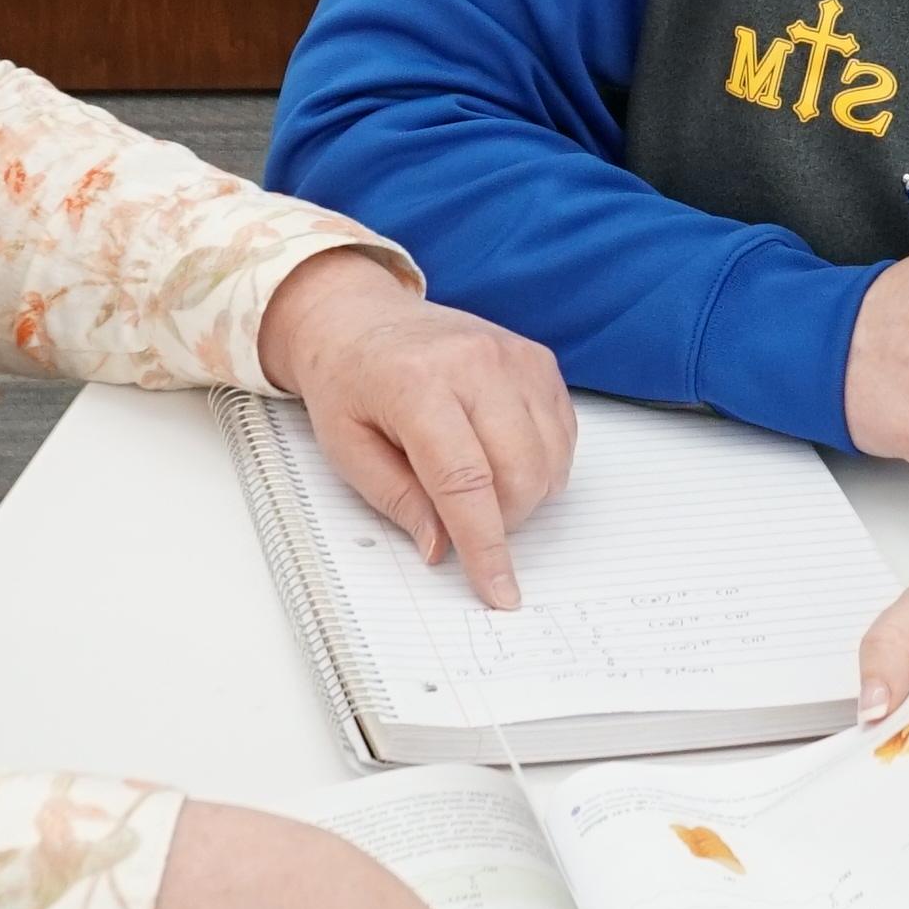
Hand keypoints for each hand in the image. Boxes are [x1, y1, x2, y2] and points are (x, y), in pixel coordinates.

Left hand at [261, 246, 575, 609]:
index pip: (465, 481)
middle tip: (462, 518)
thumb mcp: (346, 448)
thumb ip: (396, 500)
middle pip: (519, 473)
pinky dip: (540, 463)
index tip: (499, 589)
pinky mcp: (538, 360)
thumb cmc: (349, 383)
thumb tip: (442, 548)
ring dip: (523, 494)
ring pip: (550, 460)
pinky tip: (500, 455)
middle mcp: (474, 363)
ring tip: (476, 481)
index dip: (485, 544)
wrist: (360, 319)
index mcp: (416, 384)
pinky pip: (563, 434)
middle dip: (501, 520)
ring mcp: (513, 357)